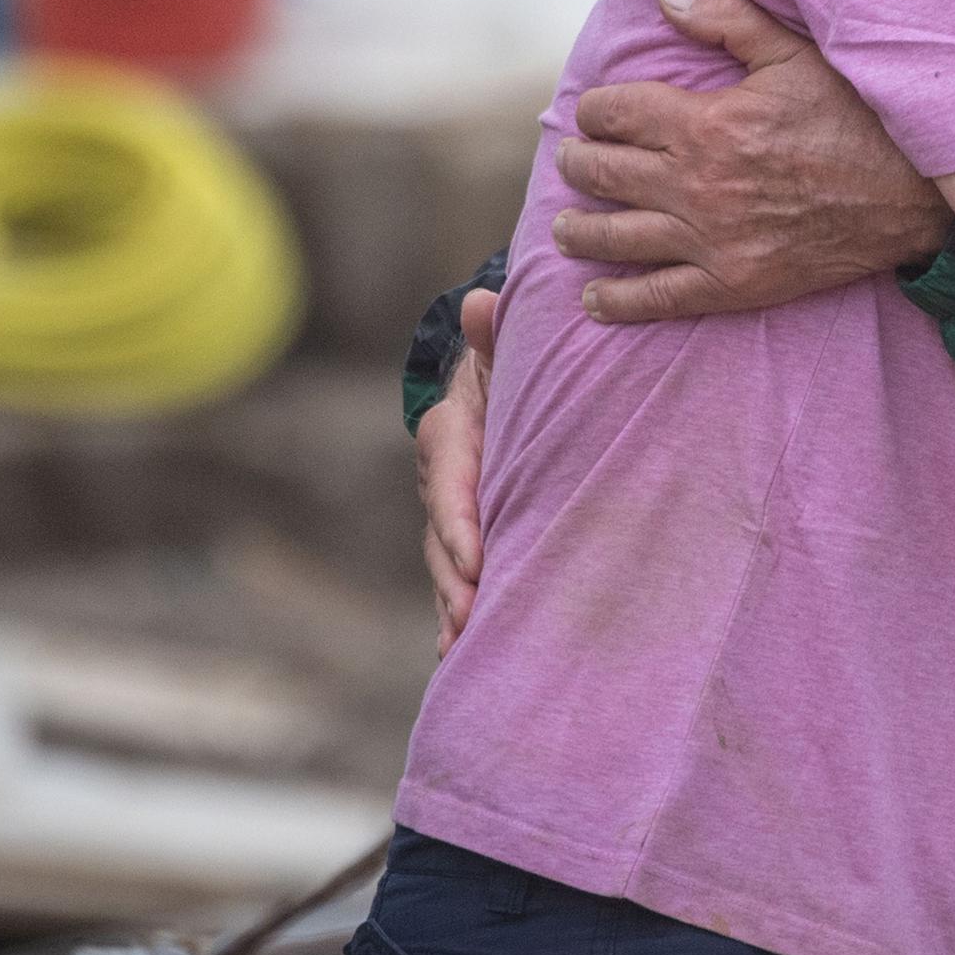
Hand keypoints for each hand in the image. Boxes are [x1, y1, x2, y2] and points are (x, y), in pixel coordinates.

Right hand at [418, 287, 496, 650]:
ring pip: (445, 563)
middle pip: (442, 535)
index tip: (475, 562)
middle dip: (454, 580)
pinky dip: (458, 610)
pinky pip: (458, 573)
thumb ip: (495, 334)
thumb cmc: (513, 363)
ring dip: (452, 605)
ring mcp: (449, 510)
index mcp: (451, 434)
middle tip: (470, 617)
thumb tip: (481, 301)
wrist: (503, 380)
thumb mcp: (506, 347)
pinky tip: (461, 653)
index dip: (461, 523)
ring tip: (462, 645)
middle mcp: (441, 478)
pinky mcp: (466, 533)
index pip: (452, 483)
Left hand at [549, 0, 948, 321]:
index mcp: (705, 122)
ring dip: (580, 230)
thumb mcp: (796, 54)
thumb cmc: (856, 117)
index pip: (615, 113)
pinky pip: (656, 297)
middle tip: (574, 163)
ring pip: (615, 236)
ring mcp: (710, 239)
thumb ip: (728, 19)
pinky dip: (616, 300)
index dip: (596, 110)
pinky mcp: (730, 283)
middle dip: (578, 164)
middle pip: (603, 173)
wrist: (911, 196)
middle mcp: (695, 183)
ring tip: (568, 227)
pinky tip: (593, 298)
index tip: (596, 113)